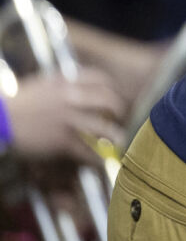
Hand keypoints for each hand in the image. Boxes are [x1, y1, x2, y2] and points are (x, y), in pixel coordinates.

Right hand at [7, 73, 125, 163]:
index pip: (100, 79)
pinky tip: (100, 162)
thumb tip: (73, 87)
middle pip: (110, 101)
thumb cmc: (13, 107)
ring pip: (106, 129)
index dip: (111, 89)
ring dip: (115, 138)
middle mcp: (72, 98)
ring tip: (117, 144)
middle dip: (117, 112)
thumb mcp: (39, 86)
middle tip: (116, 121)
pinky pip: (91, 151)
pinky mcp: (65, 141)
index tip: (111, 97)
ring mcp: (71, 119)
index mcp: (65, 82)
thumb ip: (59, 85)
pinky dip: (99, 158)